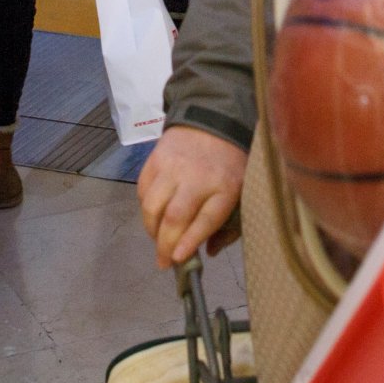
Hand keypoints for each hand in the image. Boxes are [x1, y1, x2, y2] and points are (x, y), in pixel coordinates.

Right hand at [138, 126, 247, 267]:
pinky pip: (143, 191)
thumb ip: (227, 226)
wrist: (213, 120)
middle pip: (175, 217)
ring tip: (158, 239)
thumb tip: (208, 252)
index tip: (179, 259)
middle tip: (163, 262)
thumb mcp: (240, 193)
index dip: (190, 242)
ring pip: (153, 206)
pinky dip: (145, 209)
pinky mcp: (155, 159)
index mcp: (225, 187)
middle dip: (165, 245)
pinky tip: (154, 215)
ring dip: (151, 230)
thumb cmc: (228, 165)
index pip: (206, 219)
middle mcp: (197, 177)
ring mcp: (173, 167)